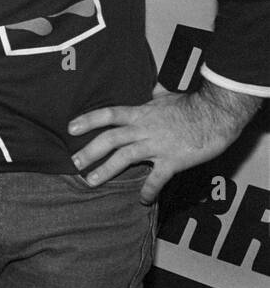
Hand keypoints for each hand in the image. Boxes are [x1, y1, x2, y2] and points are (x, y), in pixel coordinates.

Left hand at [68, 84, 258, 202]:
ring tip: (90, 181)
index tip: (70, 128)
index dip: (88, 120)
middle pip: (110, 139)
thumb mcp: (167, 96)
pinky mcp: (173, 160)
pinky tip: (142, 200)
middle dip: (89, 151)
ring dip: (105, 170)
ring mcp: (157, 145)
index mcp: (141, 113)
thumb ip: (155, 96)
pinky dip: (148, 190)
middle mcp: (144, 129)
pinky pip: (157, 178)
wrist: (217, 115)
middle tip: (73, 162)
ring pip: (125, 158)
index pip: (108, 114)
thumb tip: (152, 88)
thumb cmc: (192, 105)